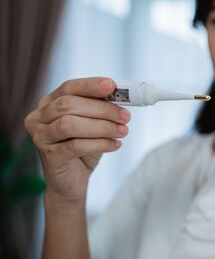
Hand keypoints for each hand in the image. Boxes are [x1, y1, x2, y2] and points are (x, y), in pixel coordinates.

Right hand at [24, 77, 130, 204]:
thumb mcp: (94, 123)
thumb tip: (121, 96)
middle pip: (69, 105)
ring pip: (70, 124)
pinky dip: (99, 143)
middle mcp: (39, 117)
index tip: (112, 85)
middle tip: (125, 116)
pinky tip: (115, 145)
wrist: (72, 180)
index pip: (69, 88)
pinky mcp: (48, 156)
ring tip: (122, 131)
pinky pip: (75, 146)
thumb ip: (101, 108)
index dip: (90, 85)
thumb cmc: (83, 147)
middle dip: (102, 109)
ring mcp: (40, 137)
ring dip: (102, 126)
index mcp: (49, 103)